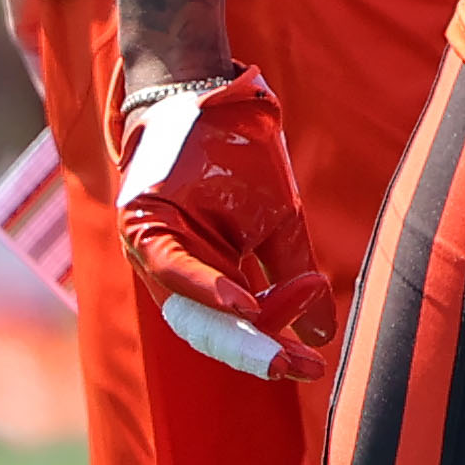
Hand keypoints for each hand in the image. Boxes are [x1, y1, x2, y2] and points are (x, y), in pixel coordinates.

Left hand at [111, 67, 332, 382]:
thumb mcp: (279, 218)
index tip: (314, 365)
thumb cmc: (239, 158)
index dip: (271, 351)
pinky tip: (241, 302)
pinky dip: (205, 286)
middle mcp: (173, 274)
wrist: (205, 94)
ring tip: (274, 350)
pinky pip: (172, 266)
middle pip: (210, 331)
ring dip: (233, 331)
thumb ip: (293, 274)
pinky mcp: (144, 226)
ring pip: (188, 309)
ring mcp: (154, 252)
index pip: (237, 329)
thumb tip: (320, 335)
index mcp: (208, 276)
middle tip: (296, 369)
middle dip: (254, 353)